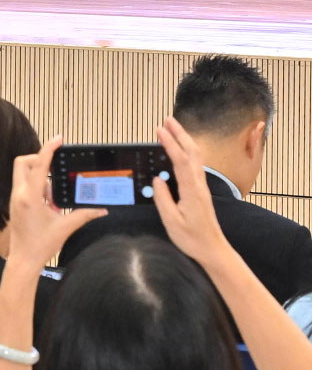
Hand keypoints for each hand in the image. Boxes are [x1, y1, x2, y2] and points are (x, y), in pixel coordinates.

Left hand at [4, 138, 103, 268]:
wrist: (23, 260)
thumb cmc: (41, 245)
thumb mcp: (65, 227)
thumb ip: (84, 215)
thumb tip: (102, 209)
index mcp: (30, 197)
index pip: (38, 165)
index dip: (48, 149)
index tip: (58, 139)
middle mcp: (19, 194)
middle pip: (23, 162)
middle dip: (39, 160)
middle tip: (56, 173)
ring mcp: (15, 198)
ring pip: (23, 174)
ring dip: (41, 178)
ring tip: (54, 200)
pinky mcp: (15, 203)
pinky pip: (24, 186)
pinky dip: (38, 188)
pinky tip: (50, 205)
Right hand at [151, 116, 236, 268]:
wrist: (213, 249)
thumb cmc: (192, 238)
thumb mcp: (171, 220)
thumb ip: (163, 198)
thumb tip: (157, 179)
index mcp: (191, 190)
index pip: (180, 160)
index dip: (170, 143)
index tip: (159, 130)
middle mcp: (199, 185)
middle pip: (192, 152)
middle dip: (180, 134)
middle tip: (167, 120)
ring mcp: (201, 187)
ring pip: (195, 157)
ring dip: (185, 140)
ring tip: (173, 129)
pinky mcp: (200, 191)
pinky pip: (194, 165)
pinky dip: (186, 151)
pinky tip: (180, 150)